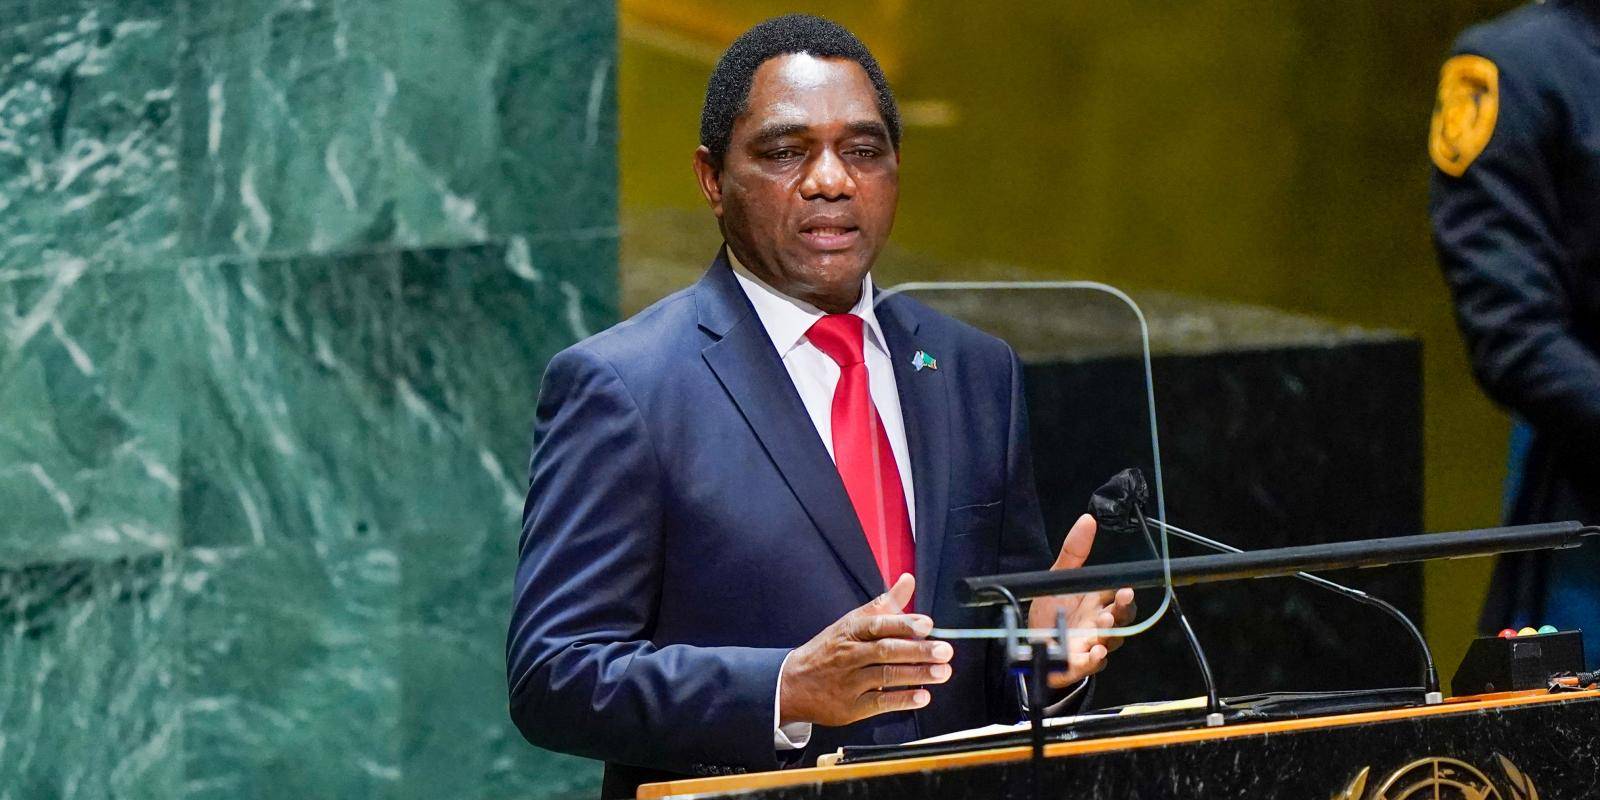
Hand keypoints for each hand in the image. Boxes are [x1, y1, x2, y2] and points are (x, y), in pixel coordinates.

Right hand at [778, 574, 953, 726]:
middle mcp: (849, 654)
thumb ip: (885, 604)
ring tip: (942, 672)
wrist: (792, 684)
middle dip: (917, 651)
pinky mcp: (851, 707)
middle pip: (885, 651)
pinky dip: (902, 700)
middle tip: (944, 651)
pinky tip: (922, 697)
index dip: (903, 624)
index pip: (877, 624)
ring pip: (885, 676)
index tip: (926, 625)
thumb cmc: (829, 650)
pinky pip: (879, 703)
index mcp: (851, 630)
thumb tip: (909, 580)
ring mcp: (849, 682)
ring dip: (916, 674)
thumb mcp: (852, 622)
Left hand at [1029, 513, 1137, 687]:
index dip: (1125, 595)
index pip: (1120, 597)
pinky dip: (1094, 659)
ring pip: (1110, 640)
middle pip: (1122, 619)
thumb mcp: (1059, 578)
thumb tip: (1087, 520)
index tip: (1125, 588)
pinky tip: (1094, 652)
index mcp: (1098, 602)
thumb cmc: (1052, 612)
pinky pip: (1092, 663)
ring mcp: (1092, 644)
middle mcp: (1100, 623)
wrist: (1032, 644)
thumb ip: (1073, 551)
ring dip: (1109, 633)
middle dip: (1123, 612)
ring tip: (1103, 623)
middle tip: (1119, 603)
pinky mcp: (1079, 664)